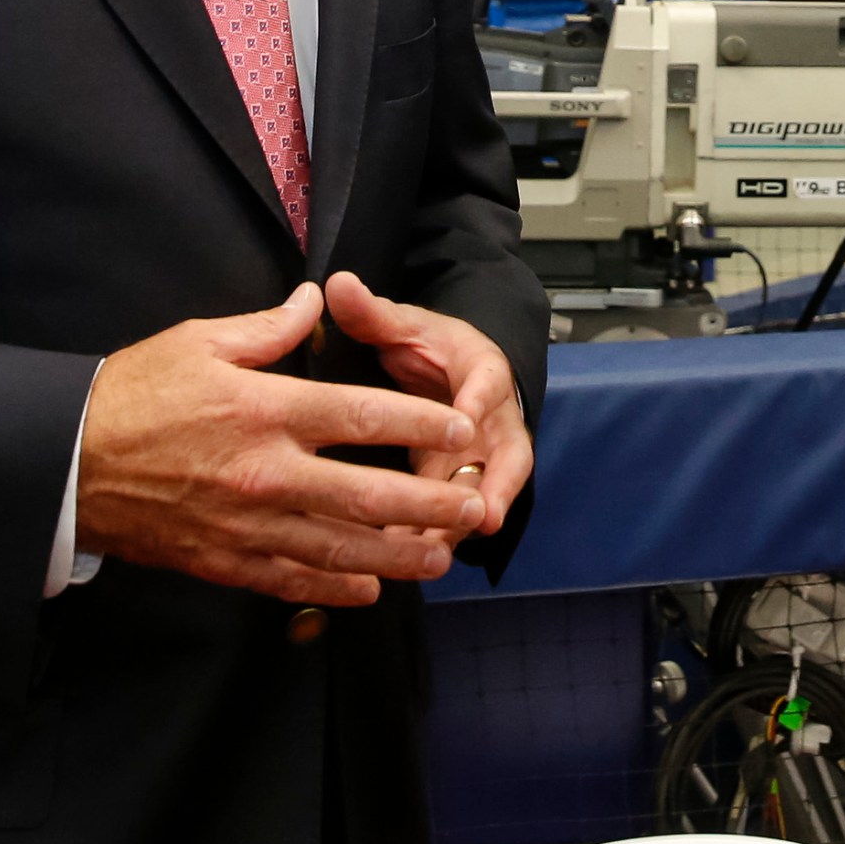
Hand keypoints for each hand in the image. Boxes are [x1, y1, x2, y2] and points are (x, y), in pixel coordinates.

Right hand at [74, 281, 489, 607]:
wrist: (65, 463)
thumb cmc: (132, 394)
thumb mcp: (199, 341)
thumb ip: (269, 328)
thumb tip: (317, 302)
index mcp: (265, 410)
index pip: (362, 417)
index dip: (419, 426)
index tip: (460, 431)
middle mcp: (265, 473)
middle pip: (366, 495)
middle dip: (427, 503)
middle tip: (471, 504)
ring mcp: (246, 525)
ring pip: (338, 548)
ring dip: (396, 556)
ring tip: (440, 559)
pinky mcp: (223, 561)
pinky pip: (290, 581)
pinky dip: (334, 589)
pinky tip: (369, 589)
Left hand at [322, 270, 531, 539]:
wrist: (452, 371)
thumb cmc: (431, 347)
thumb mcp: (405, 325)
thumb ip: (373, 313)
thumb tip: (338, 284)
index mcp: (481, 371)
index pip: (488, 384)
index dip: (479, 401)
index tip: (464, 420)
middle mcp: (492, 419)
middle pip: (506, 455)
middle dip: (495, 487)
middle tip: (481, 516)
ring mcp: (482, 456)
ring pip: (482, 493)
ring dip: (461, 522)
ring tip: (431, 552)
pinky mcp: (463, 483)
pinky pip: (455, 514)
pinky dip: (435, 537)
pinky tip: (403, 560)